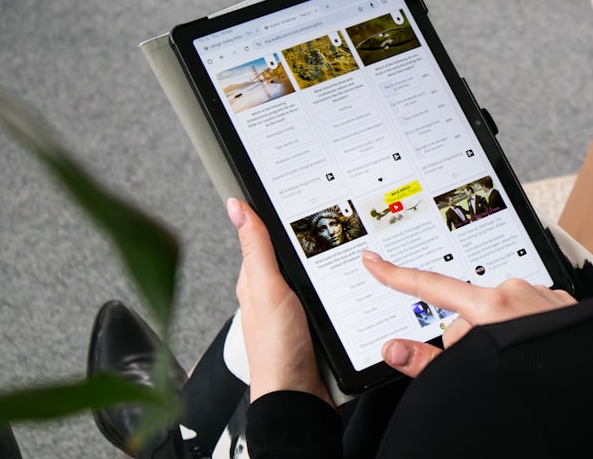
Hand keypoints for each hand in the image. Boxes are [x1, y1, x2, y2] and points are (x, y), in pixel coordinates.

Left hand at [229, 198, 333, 406]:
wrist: (300, 399)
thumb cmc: (276, 351)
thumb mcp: (266, 289)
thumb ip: (256, 248)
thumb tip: (237, 206)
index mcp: (257, 279)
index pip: (267, 235)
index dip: (282, 215)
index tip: (301, 193)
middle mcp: (276, 292)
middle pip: (299, 254)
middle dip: (317, 241)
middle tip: (338, 224)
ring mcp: (299, 309)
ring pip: (320, 275)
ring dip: (335, 267)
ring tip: (352, 251)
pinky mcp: (320, 324)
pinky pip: (335, 297)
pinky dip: (346, 291)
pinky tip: (356, 285)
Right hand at [361, 250, 575, 378]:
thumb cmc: (544, 381)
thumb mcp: (477, 375)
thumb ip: (430, 363)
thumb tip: (395, 350)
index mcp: (490, 306)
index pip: (430, 286)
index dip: (396, 275)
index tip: (374, 261)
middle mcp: (514, 291)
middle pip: (466, 314)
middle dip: (468, 340)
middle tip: (487, 369)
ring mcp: (540, 294)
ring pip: (497, 314)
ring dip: (498, 336)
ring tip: (519, 365)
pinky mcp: (559, 302)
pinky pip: (525, 311)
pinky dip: (522, 329)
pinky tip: (534, 353)